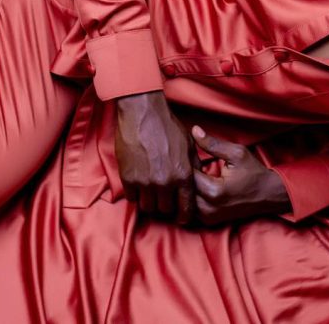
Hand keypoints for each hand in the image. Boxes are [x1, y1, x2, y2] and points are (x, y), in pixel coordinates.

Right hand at [114, 90, 198, 223]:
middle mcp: (165, 182)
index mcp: (183, 175)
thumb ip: (194, 166)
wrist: (142, 113)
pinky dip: (135, 194)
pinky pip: (132, 198)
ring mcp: (145, 182)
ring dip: (149, 202)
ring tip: (150, 192)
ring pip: (147, 207)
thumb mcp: (189, 145)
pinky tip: (138, 184)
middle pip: (165, 210)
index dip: (184, 216)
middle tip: (163, 199)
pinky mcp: (128, 178)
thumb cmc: (167, 126)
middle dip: (165, 206)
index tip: (180, 217)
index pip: (186, 209)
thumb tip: (199, 181)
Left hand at [191, 126, 291, 224]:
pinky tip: (197, 185)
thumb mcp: (236, 153)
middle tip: (188, 164)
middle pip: (182, 190)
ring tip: (193, 174)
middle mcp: (209, 208)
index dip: (185, 163)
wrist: (269, 195)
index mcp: (214, 191)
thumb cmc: (254, 173)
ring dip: (186, 188)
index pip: (187, 176)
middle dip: (183, 177)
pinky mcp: (210, 221)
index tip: (189, 155)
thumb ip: (212, 143)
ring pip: (184, 201)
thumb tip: (194, 130)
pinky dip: (191, 197)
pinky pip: (191, 209)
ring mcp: (209, 218)